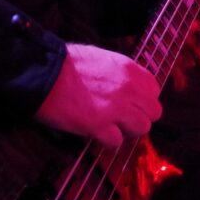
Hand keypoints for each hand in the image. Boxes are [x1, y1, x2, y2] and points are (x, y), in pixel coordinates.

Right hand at [35, 42, 162, 148]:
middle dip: (140, 116)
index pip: (154, 90)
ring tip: (111, 126)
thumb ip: (120, 73)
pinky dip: (107, 140)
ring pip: (141, 129)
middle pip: (153, 113)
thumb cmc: (68, 63)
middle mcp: (128, 89)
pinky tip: (97, 132)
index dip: (143, 98)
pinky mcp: (99, 127)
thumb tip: (126, 84)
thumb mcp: (101, 57)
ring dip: (127, 130)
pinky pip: (117, 142)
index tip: (132, 102)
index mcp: (129, 70)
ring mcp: (116, 109)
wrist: (45, 73)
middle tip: (123, 117)